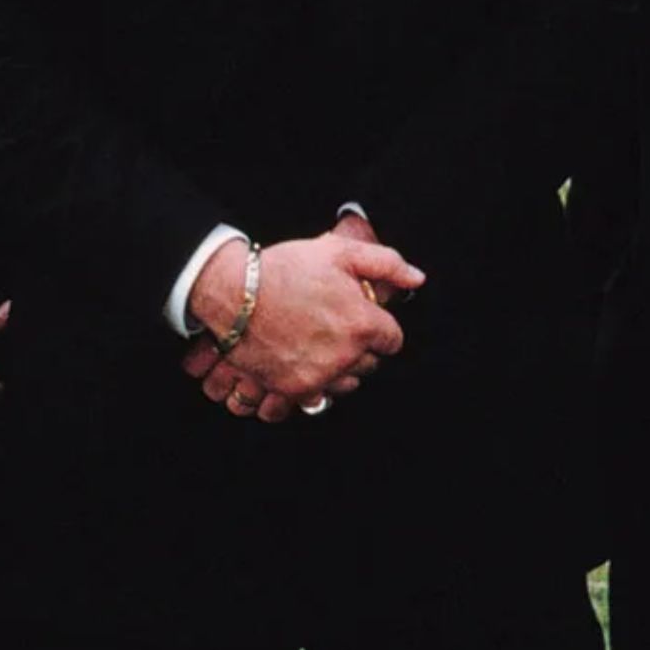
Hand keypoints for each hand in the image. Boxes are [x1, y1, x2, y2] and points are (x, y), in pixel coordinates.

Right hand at [184, 232, 421, 416]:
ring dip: (339, 368)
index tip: (363, 319)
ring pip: (346, 384)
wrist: (233, 293)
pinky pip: (318, 397)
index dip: (379, 327)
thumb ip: (386, 263)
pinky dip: (313, 383)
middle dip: (359, 347)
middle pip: (370, 364)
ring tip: (318, 344)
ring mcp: (319, 376)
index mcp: (362, 324)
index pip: (392, 340)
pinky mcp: (293, 390)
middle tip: (336, 326)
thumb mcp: (339, 252)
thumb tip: (416, 279)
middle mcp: (345, 356)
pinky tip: (301, 361)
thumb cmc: (284, 269)